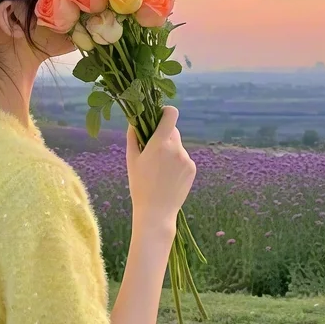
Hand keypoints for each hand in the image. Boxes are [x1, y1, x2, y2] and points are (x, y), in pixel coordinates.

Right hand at [126, 106, 195, 230]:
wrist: (156, 212)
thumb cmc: (140, 185)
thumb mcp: (132, 160)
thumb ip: (133, 136)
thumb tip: (134, 120)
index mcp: (160, 143)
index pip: (171, 114)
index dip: (165, 111)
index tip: (159, 116)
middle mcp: (176, 148)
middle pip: (173, 130)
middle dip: (164, 135)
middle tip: (153, 150)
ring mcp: (186, 159)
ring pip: (178, 146)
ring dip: (170, 150)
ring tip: (160, 170)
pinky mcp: (192, 168)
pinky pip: (184, 158)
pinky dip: (176, 162)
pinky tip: (168, 177)